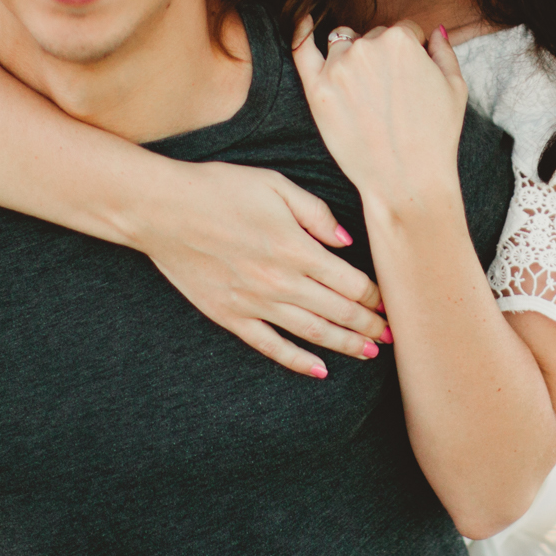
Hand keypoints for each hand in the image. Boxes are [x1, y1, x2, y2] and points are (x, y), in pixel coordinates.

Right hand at [132, 160, 389, 377]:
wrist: (161, 210)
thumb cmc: (220, 188)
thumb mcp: (275, 185)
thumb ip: (316, 213)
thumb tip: (347, 241)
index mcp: (297, 249)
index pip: (352, 283)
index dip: (377, 297)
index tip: (392, 304)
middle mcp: (281, 282)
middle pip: (339, 312)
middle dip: (371, 326)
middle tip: (394, 335)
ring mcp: (255, 304)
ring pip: (312, 333)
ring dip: (345, 345)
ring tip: (370, 353)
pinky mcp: (231, 316)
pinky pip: (271, 346)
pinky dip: (298, 361)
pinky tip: (319, 370)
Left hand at [291, 22, 468, 217]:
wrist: (406, 180)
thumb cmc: (436, 137)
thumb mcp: (456, 88)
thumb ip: (444, 52)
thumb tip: (435, 32)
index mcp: (402, 40)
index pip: (403, 30)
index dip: (411, 52)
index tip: (411, 78)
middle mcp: (367, 47)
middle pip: (372, 37)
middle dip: (381, 57)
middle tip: (390, 93)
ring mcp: (338, 68)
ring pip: (343, 45)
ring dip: (353, 57)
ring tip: (365, 91)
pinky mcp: (317, 91)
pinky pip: (302, 50)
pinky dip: (303, 32)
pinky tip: (306, 23)